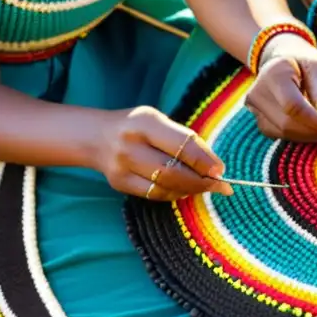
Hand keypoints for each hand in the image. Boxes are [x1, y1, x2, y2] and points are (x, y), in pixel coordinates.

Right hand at [98, 106, 232, 199]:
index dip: (205, 161)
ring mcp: (122, 166)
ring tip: (204, 186)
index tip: (221, 170)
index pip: (182, 144)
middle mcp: (131, 144)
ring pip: (165, 186)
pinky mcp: (118, 183)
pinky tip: (183, 189)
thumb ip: (184, 140)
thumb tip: (215, 166)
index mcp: (145, 121)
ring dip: (190, 189)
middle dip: (201, 181)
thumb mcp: (160, 121)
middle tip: (220, 185)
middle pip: (174, 170)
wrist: (95, 136)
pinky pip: (154, 194)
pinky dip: (174, 194)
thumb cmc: (138, 128)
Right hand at [247, 33, 316, 141]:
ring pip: (284, 133)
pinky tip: (312, 127)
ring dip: (309, 135)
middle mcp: (257, 92)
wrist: (285, 60)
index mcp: (273, 73)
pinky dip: (300, 135)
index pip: (293, 105)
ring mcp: (254, 108)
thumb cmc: (306, 62)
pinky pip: (280, 135)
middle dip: (315, 132)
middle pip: (287, 123)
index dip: (315, 121)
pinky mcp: (259, 120)